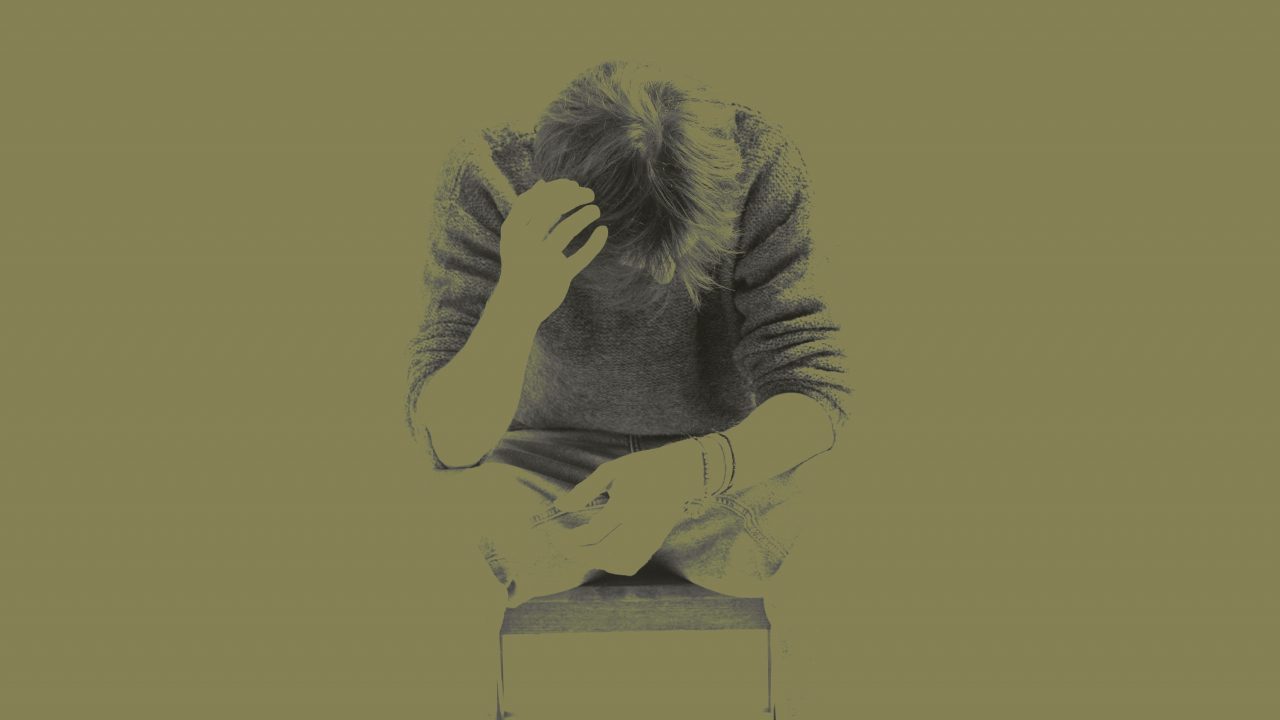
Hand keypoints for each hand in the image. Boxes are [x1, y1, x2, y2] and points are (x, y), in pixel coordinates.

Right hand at [496, 178, 608, 320]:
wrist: (517, 304)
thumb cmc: (521, 263)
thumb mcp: (518, 237)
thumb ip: (529, 212)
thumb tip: (542, 183)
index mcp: (512, 232)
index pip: (534, 200)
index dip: (555, 189)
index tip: (573, 185)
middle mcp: (525, 244)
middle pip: (549, 210)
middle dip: (572, 197)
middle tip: (589, 194)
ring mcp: (541, 261)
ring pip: (565, 230)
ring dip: (583, 216)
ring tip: (595, 210)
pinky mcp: (558, 276)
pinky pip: (580, 257)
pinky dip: (594, 243)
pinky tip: (602, 231)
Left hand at [553, 439, 705, 575]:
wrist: (682, 471)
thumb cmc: (642, 467)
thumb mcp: (611, 471)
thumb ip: (585, 489)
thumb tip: (560, 506)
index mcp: (626, 505)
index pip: (593, 534)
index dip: (571, 539)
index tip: (558, 536)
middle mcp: (639, 525)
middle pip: (604, 553)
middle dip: (578, 554)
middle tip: (563, 547)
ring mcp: (650, 537)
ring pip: (619, 563)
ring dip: (596, 562)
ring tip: (580, 551)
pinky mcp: (656, 542)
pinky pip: (633, 563)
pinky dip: (614, 565)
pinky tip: (602, 556)